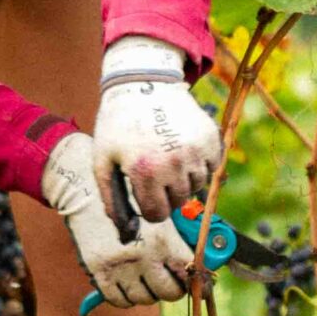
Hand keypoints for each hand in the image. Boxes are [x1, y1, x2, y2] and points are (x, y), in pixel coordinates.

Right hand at [41, 132, 194, 305]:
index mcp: (163, 238)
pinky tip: (128, 283)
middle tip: (169, 280)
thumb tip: (204, 258)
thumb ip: (181, 233)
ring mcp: (119, 265)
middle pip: (169, 293)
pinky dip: (126, 297)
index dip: (195, 279)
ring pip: (145, 299)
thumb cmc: (128, 196)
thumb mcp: (158, 211)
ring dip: (149, 293)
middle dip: (173, 288)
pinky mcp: (98, 271)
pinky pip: (118, 300)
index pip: (189, 273)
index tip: (194, 280)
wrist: (85, 188)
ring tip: (146, 278)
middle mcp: (143, 255)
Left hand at [93, 36, 221, 223]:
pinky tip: (183, 146)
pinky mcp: (211, 138)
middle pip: (179, 202)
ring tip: (167, 155)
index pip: (157, 214)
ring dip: (183, 178)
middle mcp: (174, 163)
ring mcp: (196, 150)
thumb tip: (128, 233)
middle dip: (165, 191)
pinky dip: (200, 162)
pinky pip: (213, 167)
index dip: (147, 204)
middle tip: (154, 167)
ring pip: (197, 186)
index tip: (142, 188)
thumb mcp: (103, 162)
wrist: (143, 82)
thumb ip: (112, 201)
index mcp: (145, 172)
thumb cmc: (118, 125)